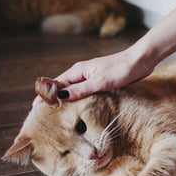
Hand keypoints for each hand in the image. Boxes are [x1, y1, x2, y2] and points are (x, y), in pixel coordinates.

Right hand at [33, 47, 155, 105]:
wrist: (141, 60)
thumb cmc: (121, 69)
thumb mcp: (99, 82)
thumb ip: (80, 89)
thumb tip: (59, 95)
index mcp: (78, 71)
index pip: (56, 84)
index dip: (45, 96)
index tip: (34, 108)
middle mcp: (83, 73)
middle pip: (62, 87)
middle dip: (52, 99)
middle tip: (42, 115)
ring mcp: (92, 78)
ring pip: (73, 90)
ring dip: (65, 100)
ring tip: (57, 114)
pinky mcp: (101, 82)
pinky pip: (85, 92)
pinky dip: (78, 100)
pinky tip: (79, 108)